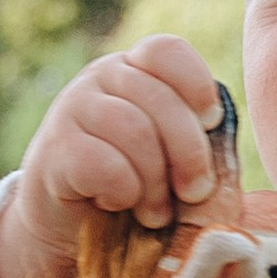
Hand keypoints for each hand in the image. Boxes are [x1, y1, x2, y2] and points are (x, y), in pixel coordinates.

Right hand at [0, 34, 227, 277]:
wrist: (67, 226)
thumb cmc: (132, 189)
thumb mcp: (168, 156)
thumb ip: (193, 141)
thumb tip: (223, 151)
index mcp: (134, 69)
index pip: (166, 51)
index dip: (197, 85)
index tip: (210, 125)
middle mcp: (100, 78)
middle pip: (158, 98)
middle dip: (188, 153)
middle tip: (195, 193)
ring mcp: (72, 110)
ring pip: (132, 129)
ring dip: (155, 180)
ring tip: (156, 213)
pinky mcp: (54, 151)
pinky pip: (102, 164)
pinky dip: (122, 191)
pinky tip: (118, 204)